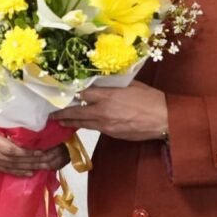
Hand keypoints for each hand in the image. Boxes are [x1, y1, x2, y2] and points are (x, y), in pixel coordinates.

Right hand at [0, 104, 59, 176]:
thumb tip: (15, 104)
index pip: (10, 149)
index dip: (27, 153)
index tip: (41, 150)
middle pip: (13, 160)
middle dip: (32, 161)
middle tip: (48, 159)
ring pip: (9, 167)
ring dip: (27, 168)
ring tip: (43, 167)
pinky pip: (2, 170)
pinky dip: (16, 172)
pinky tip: (28, 173)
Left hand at [52, 82, 168, 141]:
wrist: (164, 120)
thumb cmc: (150, 99)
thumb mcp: (131, 84)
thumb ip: (114, 84)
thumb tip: (102, 81)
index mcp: (108, 96)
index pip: (82, 93)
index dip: (71, 93)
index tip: (62, 92)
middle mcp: (104, 112)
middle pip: (77, 112)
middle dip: (63, 113)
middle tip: (52, 114)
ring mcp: (107, 125)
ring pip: (84, 124)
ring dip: (72, 122)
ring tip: (61, 121)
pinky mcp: (113, 134)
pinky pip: (97, 129)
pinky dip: (88, 126)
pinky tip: (83, 124)